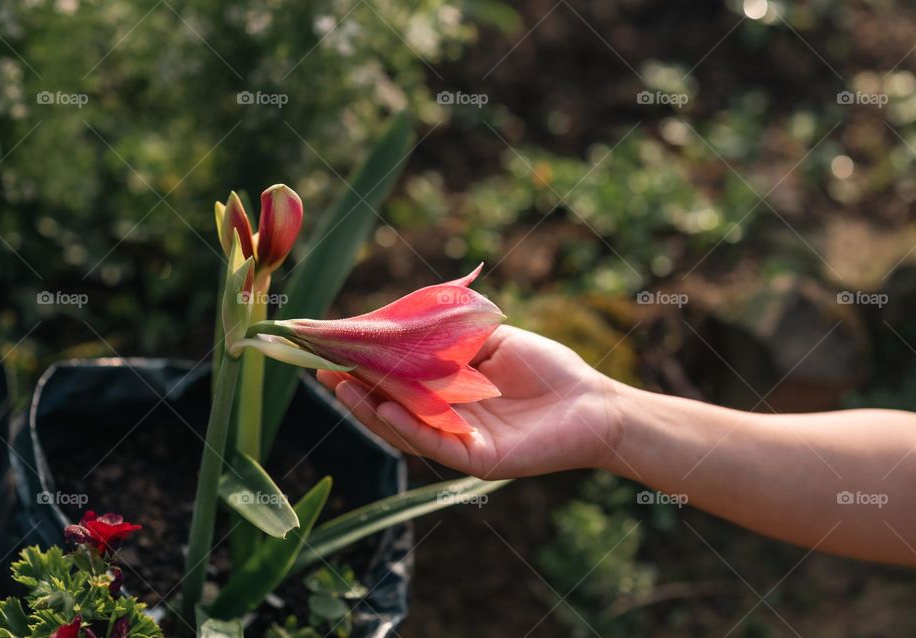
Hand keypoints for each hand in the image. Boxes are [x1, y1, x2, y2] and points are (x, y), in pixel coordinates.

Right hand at [316, 325, 623, 478]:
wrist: (595, 402)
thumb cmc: (548, 369)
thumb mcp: (493, 339)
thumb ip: (452, 334)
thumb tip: (405, 319)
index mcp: (449, 394)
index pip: (397, 381)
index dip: (366, 367)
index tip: (334, 346)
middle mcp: (448, 421)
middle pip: (391, 407)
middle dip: (355, 388)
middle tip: (321, 368)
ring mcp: (461, 442)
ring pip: (405, 429)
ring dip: (370, 409)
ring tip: (340, 386)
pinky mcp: (480, 459)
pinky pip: (437, 444)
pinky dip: (409, 427)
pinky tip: (386, 406)